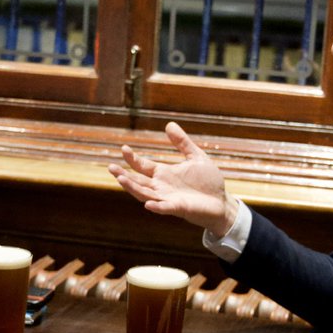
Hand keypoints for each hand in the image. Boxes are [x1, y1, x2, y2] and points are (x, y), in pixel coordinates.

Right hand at [108, 122, 238, 234]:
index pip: (142, 166)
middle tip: (110, 167)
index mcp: (164, 174)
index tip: (124, 148)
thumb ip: (182, 143)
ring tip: (121, 180)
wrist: (222, 202)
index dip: (132, 159)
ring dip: (133, 188)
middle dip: (123, 175)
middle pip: (137, 181)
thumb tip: (169, 124)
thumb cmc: (208, 182)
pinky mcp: (179, 208)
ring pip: (145, 194)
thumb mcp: (196, 157)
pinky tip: (148, 204)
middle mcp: (162, 187)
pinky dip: (157, 207)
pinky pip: (165, 208)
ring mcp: (168, 199)